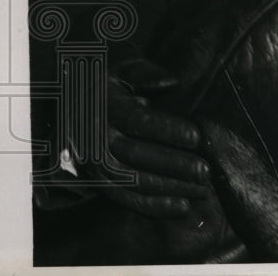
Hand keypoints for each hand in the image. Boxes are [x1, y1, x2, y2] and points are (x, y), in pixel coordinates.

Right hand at [80, 58, 210, 216]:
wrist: (71, 111)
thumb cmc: (109, 88)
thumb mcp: (123, 72)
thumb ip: (145, 74)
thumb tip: (169, 82)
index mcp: (107, 109)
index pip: (139, 121)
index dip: (168, 130)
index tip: (196, 137)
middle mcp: (99, 139)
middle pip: (139, 155)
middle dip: (175, 165)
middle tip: (205, 171)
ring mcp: (96, 165)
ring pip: (135, 181)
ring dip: (170, 188)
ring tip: (201, 190)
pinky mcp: (99, 184)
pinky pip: (126, 200)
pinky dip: (154, 206)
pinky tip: (182, 207)